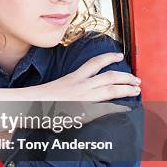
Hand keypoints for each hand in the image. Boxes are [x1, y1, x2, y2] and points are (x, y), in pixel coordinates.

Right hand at [0, 52, 140, 132]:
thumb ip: (70, 86)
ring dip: (126, 89)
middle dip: (125, 76)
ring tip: (136, 90)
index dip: (109, 57)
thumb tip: (79, 88)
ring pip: (110, 89)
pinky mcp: (83, 110)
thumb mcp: (56, 88)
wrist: (30, 106)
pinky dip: (117, 107)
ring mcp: (83, 98)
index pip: (94, 63)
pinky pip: (105, 107)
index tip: (120, 56)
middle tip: (136, 79)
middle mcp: (80, 86)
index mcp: (73, 78)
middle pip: (108, 76)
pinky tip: (126, 108)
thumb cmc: (40, 99)